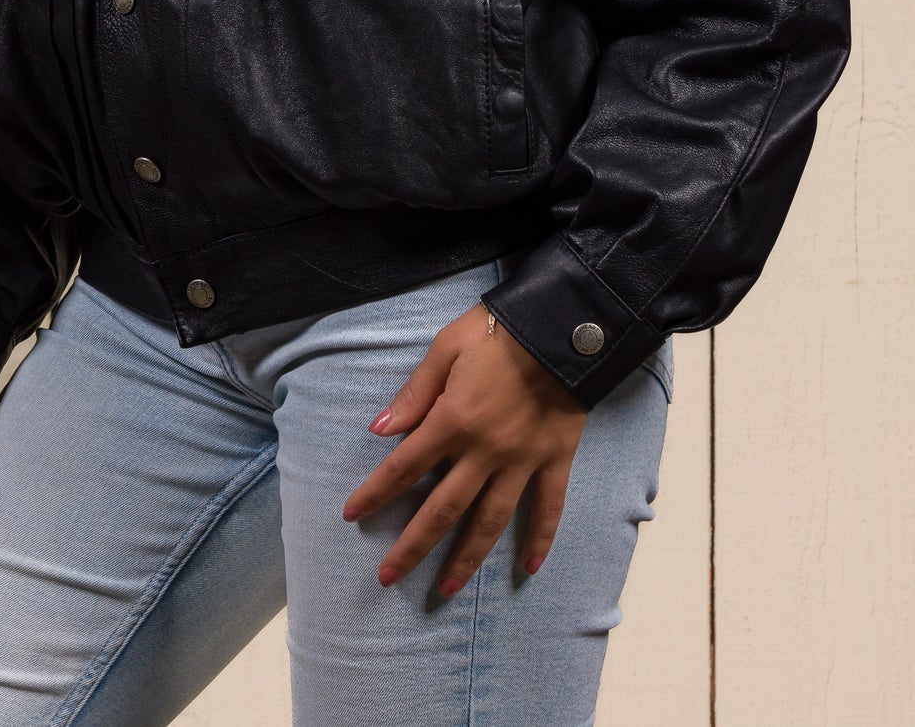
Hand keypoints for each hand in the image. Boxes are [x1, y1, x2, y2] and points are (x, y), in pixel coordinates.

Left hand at [341, 301, 586, 595]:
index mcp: (453, 420)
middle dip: (412, 546)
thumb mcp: (446, 348)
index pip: (405, 466)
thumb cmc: (497, 330)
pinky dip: (539, 539)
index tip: (352, 514)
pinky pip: (548, 508)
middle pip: (442, 508)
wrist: (563, 325)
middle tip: (387, 577)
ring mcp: (522, 460)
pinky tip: (527, 568)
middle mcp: (485, 451)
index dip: (376, 492)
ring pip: (490, 521)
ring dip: (465, 558)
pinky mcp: (554, 460)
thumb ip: (415, 392)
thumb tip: (380, 429)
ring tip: (444, 589)